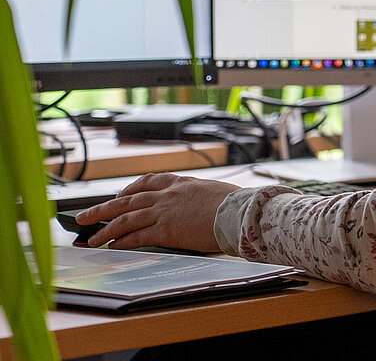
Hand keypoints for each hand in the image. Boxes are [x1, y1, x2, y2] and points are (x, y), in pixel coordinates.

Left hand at [75, 173, 239, 251]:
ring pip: (126, 218)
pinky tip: (112, 246)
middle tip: (84, 215)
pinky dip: (122, 241)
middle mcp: (168, 194)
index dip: (128, 189)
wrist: (238, 211)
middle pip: (127, 199)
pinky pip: (137, 236)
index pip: (147, 183)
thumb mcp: (212, 192)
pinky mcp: (166, 230)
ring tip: (91, 237)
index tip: (118, 194)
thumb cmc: (233, 203)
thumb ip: (197, 197)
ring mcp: (164, 211)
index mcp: (180, 182)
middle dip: (102, 208)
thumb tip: (197, 206)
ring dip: (105, 228)